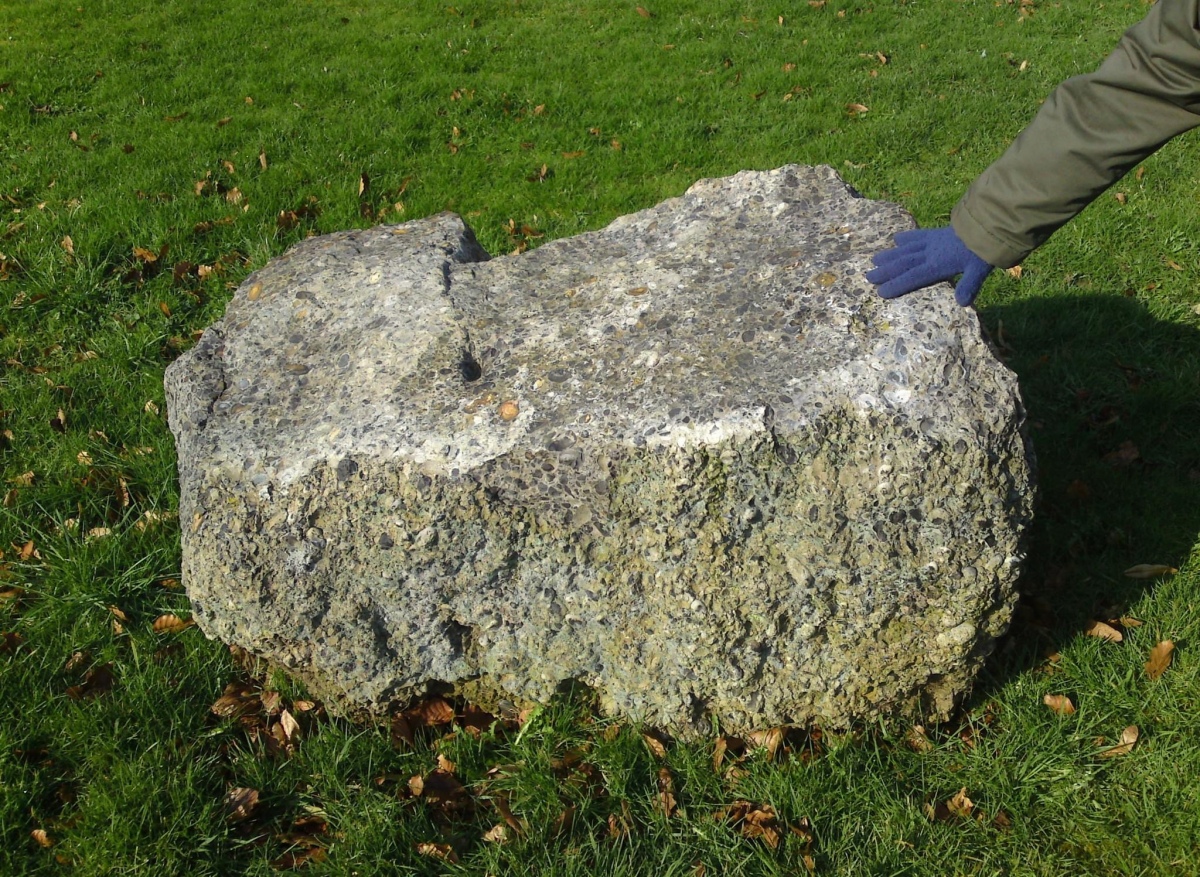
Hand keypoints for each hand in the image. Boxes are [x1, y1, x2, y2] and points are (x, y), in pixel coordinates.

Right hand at [866, 226, 993, 305]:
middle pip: (904, 263)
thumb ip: (969, 285)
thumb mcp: (980, 269)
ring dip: (890, 256)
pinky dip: (906, 238)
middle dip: (886, 271)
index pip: (913, 277)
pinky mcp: (936, 233)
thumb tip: (962, 302)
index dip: (897, 285)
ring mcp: (931, 242)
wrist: (989, 222)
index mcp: (938, 264)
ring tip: (874, 260)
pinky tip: (896, 239)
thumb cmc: (984, 249)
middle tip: (869, 277)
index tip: (881, 292)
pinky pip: (918, 236)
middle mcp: (929, 253)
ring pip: (906, 249)